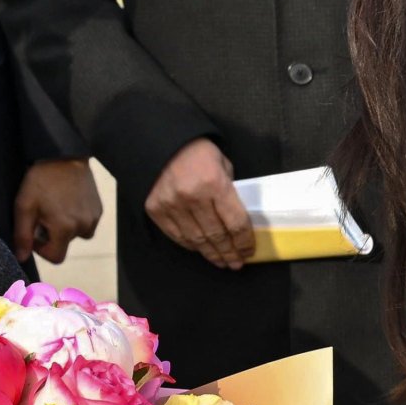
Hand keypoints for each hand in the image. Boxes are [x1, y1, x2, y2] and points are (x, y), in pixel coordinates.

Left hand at [12, 156, 102, 264]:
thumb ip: (22, 235)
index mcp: (64, 228)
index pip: (56, 257)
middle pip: (66, 244)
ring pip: (77, 234)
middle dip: (53, 234)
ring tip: (57, 206)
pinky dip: (77, 217)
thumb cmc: (41, 180)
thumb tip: (22, 258)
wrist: (64, 156)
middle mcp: (83, 227)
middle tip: (44, 213)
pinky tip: (68, 201)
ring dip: (66, 227)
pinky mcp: (99, 209)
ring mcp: (94, 218)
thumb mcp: (24, 206)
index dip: (42, 249)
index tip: (35, 231)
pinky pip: (87, 223)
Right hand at [142, 137, 253, 267]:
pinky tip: (201, 250)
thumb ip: (229, 190)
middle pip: (217, 236)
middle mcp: (193, 198)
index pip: (235, 223)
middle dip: (230, 253)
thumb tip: (235, 217)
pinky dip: (191, 246)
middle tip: (237, 263)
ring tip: (222, 262)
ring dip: (211, 254)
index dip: (244, 241)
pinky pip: (177, 236)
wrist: (159, 141)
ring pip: (197, 240)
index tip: (250, 251)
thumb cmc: (196, 150)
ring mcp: (172, 206)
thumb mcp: (222, 164)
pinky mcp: (156, 210)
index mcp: (214, 184)